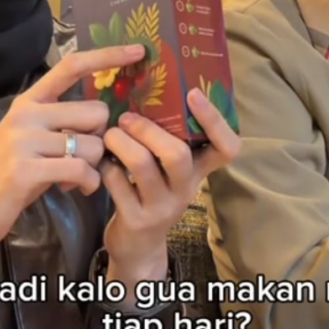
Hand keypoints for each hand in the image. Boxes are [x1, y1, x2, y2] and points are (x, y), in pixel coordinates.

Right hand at [0, 44, 144, 258]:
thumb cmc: (12, 175)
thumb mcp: (33, 139)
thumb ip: (63, 122)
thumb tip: (107, 113)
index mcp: (29, 101)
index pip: (72, 66)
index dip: (107, 56)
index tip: (139, 50)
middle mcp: (25, 114)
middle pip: (95, 112)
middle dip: (100, 139)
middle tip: (84, 157)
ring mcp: (23, 140)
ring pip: (92, 144)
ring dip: (93, 166)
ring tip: (74, 177)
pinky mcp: (25, 169)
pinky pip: (80, 170)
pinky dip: (88, 183)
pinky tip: (77, 188)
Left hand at [101, 87, 241, 286]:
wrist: (138, 246)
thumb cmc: (152, 192)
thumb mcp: (168, 169)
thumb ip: (167, 136)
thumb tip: (147, 81)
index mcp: (200, 170)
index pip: (228, 148)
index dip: (215, 120)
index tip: (193, 93)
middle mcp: (186, 189)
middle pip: (178, 154)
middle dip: (148, 129)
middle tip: (127, 117)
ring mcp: (162, 207)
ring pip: (143, 166)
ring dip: (122, 143)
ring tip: (110, 133)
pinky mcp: (136, 220)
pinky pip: (117, 184)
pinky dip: (105, 166)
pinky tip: (101, 161)